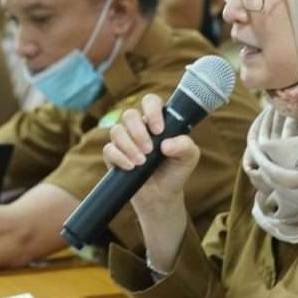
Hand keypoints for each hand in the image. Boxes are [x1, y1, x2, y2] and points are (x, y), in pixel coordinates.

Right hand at [102, 93, 200, 217]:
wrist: (162, 195)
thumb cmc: (176, 171)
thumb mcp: (189, 157)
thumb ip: (185, 145)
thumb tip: (166, 144)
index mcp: (158, 121)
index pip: (151, 102)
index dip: (152, 111)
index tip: (159, 130)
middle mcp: (139, 127)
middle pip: (129, 114)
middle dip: (138, 132)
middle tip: (149, 150)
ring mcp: (125, 140)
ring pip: (117, 130)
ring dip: (129, 146)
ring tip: (142, 162)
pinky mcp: (113, 155)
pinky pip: (109, 149)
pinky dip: (119, 157)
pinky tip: (131, 167)